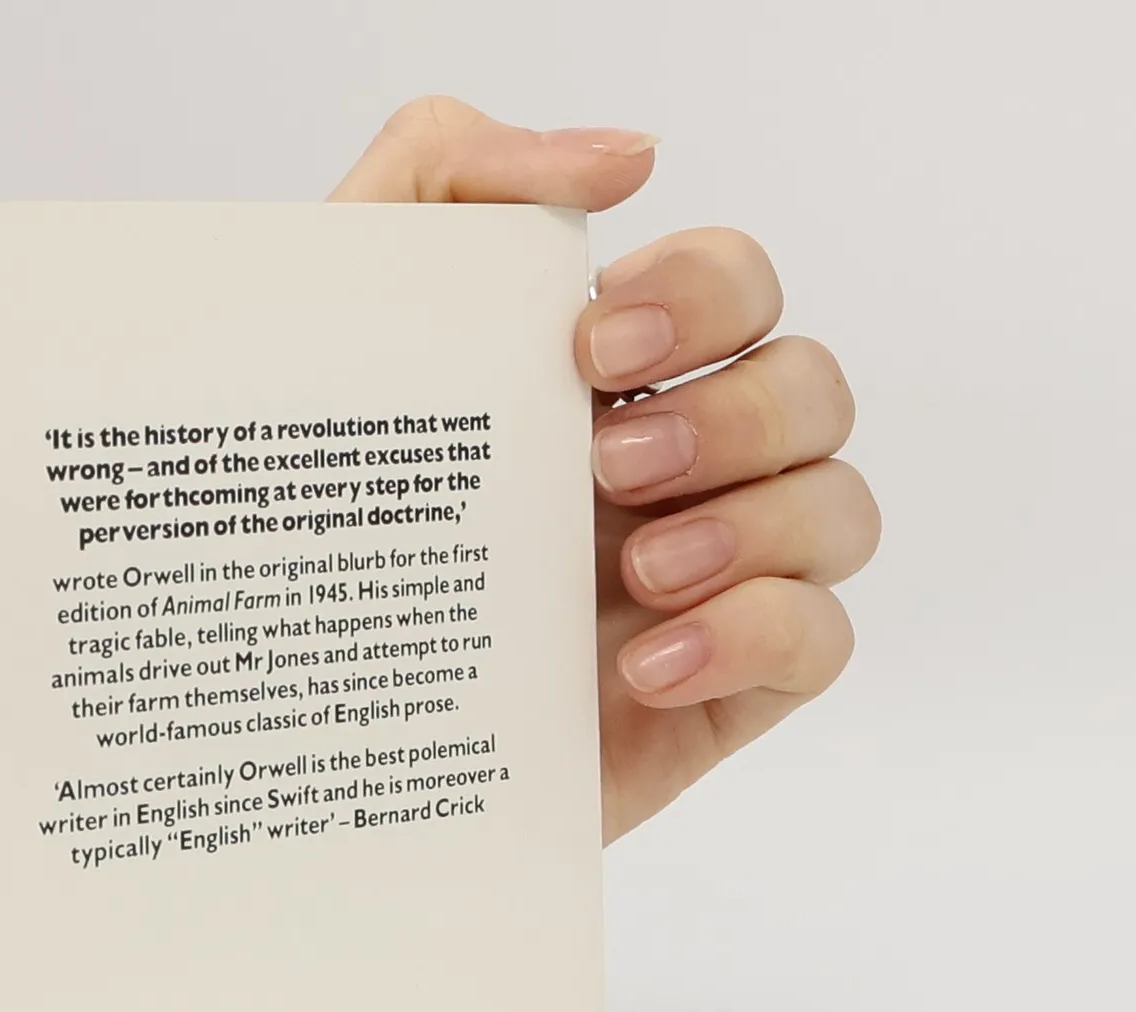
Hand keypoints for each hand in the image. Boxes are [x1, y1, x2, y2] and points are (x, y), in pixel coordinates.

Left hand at [330, 98, 880, 842]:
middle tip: (607, 467)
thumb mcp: (334, 323)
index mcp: (605, 385)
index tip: (595, 348)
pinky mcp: (714, 692)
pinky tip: (641, 665)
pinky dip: (754, 635)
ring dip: (755, 523)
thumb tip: (625, 156)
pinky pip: (820, 642)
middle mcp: (673, 472)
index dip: (703, 293)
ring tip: (637, 572)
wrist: (294, 731)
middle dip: (733, 413)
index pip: (733, 288)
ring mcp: (704, 582)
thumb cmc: (311, 529)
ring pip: (841, 507)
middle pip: (811, 389)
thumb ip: (444, 175)